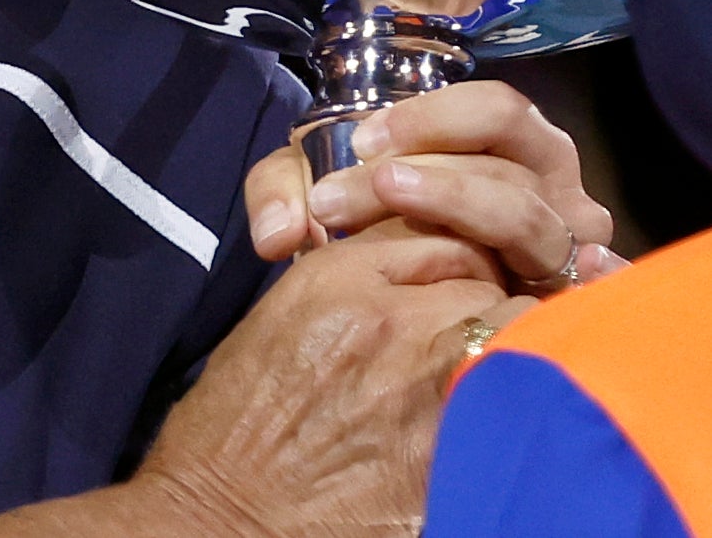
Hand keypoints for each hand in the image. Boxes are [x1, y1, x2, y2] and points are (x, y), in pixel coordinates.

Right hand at [132, 231, 529, 537]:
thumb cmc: (241, 423)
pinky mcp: (460, 446)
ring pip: (521, 339)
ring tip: (486, 385)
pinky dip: (515, 410)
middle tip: (469, 348)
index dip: (457, 272)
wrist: (227, 507)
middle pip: (490, 287)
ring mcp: (433, 383)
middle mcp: (392, 320)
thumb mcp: (279, 322)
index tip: (452, 299)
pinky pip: (521, 404)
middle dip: (487, 313)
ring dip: (511, 356)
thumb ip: (352, 288)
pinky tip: (494, 425)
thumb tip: (415, 284)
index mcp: (336, 280)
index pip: (444, 242)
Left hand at [245, 82, 623, 295]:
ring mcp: (567, 245)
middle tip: (342, 201)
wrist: (403, 311)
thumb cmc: (376, 225)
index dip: (432, 119)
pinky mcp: (571, 301)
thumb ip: (284, 193)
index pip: (495, 109)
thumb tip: (276, 236)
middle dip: (423, 177)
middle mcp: (553, 188)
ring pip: (526, 219)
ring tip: (390, 217)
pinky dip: (568, 280)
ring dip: (454, 212)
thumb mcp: (321, 191)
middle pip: (505, 166)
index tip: (361, 144)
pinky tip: (522, 289)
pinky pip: (579, 289)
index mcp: (509, 142)